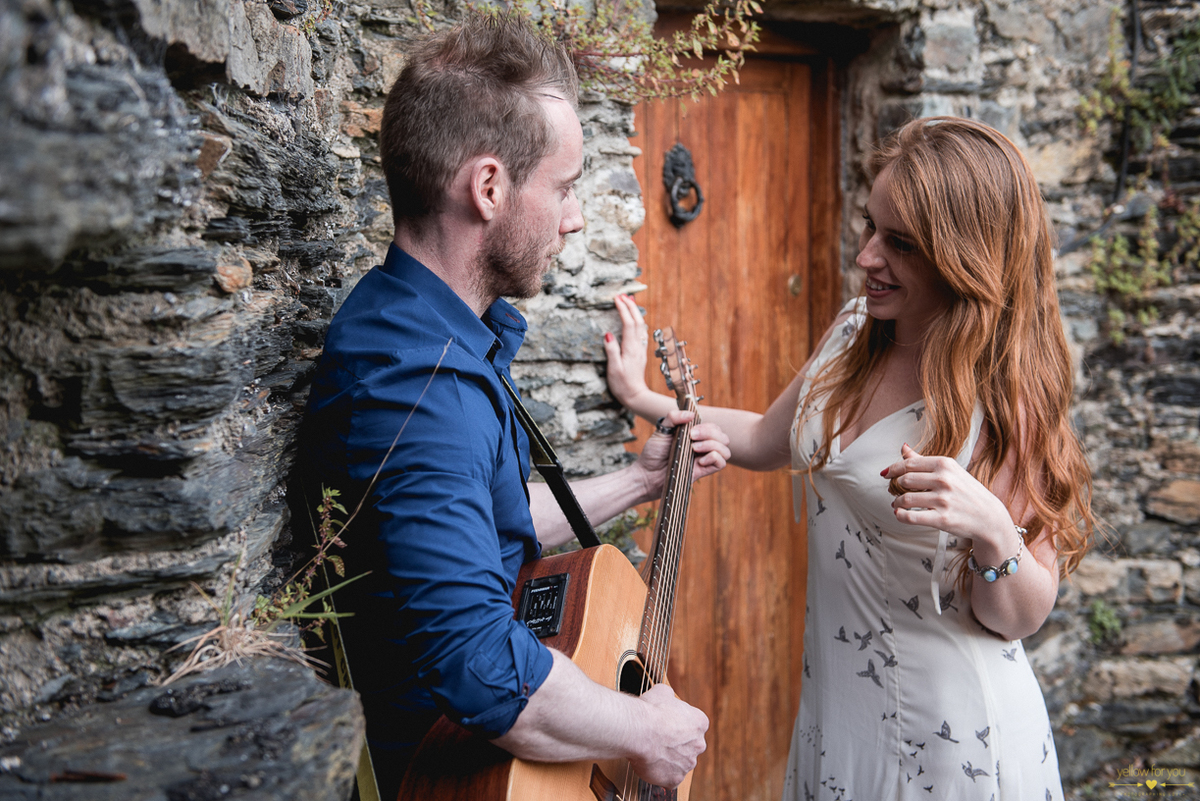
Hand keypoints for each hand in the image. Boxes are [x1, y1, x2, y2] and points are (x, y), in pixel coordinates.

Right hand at [604, 294, 651, 407]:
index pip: (628, 323)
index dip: (623, 309)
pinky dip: (638, 321)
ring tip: (629, 302)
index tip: (617, 298)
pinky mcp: (640, 353)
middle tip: (623, 294)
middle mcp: (638, 346)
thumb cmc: (622, 384)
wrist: (636, 396)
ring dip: (635, 312)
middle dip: (631, 306)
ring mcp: (640, 349)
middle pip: (637, 321)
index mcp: (630, 348)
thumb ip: (611, 351)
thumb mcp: (613, 369)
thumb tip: (607, 334)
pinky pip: (641, 332)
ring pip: (641, 326)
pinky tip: (635, 320)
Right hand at [628, 683, 707, 787]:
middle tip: (659, 739)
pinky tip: (650, 764)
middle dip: (676, 744)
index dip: (679, 724)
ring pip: (680, 762)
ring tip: (652, 751)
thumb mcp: (662, 691)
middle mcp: (699, 744)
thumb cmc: (651, 711)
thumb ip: (670, 697)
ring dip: (669, 759)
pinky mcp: (675, 779)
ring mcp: (688, 763)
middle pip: (689, 745)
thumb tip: (667, 697)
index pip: (694, 725)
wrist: (639, 731)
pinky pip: (669, 778)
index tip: (667, 724)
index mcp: (700, 723)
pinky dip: (661, 773)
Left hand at [634, 409, 730, 499]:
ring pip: (726, 450)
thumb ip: (674, 417)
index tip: (691, 430)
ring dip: (712, 445)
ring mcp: (704, 459)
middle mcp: (702, 447)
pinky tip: (699, 460)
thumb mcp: (662, 429)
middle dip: (710, 434)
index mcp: (696, 436)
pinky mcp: (703, 471)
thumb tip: (691, 415)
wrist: (647, 473)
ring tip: (694, 448)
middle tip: (692, 437)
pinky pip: (722, 463)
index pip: (714, 428)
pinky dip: (714, 457)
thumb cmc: (654, 452)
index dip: (707, 427)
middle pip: (723, 437)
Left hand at [882, 443, 1011, 545]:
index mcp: (945, 464)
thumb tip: (903, 448)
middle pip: (905, 479)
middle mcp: (944, 480)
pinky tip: (899, 514)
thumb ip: (924, 460)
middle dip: (895, 486)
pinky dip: (900, 515)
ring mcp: (943, 500)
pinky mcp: (942, 519)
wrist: (989, 517)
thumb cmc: (967, 492)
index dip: (893, 469)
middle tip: (894, 490)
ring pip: (905, 498)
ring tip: (897, 503)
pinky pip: (911, 516)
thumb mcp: (950, 470)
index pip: (909, 463)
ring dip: (896, 502)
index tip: (886, 474)